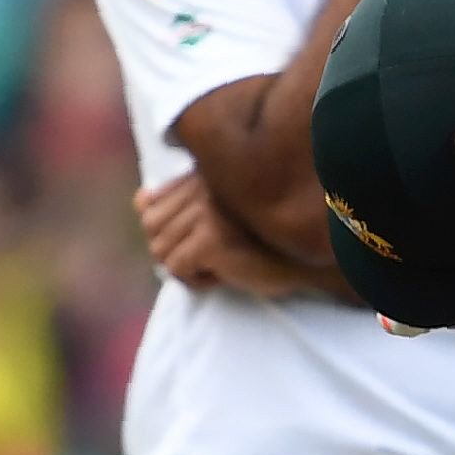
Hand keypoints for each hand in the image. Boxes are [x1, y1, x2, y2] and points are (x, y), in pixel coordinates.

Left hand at [136, 175, 311, 297]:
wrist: (313, 261)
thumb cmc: (269, 240)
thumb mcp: (223, 213)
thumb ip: (182, 200)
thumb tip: (140, 200)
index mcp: (204, 173)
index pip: (150, 203)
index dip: (168, 231)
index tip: (201, 242)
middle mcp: (203, 185)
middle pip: (151, 228)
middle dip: (175, 250)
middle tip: (212, 257)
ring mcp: (206, 211)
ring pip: (160, 251)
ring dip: (188, 267)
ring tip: (222, 265)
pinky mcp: (211, 239)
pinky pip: (177, 269)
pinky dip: (197, 281)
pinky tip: (226, 276)